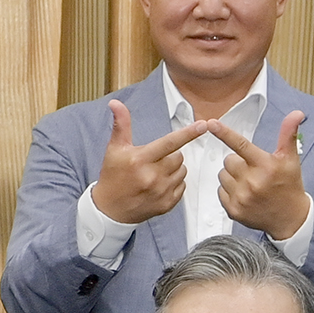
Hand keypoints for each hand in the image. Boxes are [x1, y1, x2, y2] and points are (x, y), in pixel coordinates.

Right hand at [93, 97, 206, 225]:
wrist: (110, 209)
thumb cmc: (112, 177)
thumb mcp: (114, 149)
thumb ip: (121, 125)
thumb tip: (115, 103)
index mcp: (140, 160)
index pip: (169, 143)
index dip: (188, 133)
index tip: (203, 125)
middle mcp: (152, 176)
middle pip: (179, 157)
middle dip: (171, 155)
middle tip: (155, 160)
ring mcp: (161, 192)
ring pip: (182, 171)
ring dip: (174, 169)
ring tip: (156, 173)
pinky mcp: (167, 204)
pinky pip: (182, 186)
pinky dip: (174, 183)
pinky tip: (159, 185)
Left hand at [213, 110, 312, 241]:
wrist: (290, 219)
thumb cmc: (289, 185)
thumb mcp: (290, 159)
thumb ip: (288, 134)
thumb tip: (297, 113)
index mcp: (266, 166)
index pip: (241, 145)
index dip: (224, 133)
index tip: (211, 123)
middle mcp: (252, 181)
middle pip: (228, 160)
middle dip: (238, 162)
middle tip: (253, 170)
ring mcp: (241, 197)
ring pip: (222, 175)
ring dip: (232, 176)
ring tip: (249, 183)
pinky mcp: (233, 210)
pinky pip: (220, 191)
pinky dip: (229, 191)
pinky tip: (244, 194)